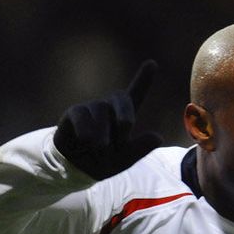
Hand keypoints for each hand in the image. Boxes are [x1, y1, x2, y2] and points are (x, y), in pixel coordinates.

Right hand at [53, 60, 162, 179]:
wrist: (76, 169)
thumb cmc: (102, 161)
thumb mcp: (125, 159)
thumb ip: (141, 149)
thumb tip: (159, 137)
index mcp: (123, 116)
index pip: (136, 94)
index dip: (144, 79)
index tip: (152, 63)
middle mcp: (108, 107)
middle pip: (121, 97)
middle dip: (126, 115)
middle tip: (123, 133)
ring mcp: (91, 108)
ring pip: (102, 109)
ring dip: (103, 132)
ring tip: (99, 148)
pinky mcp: (75, 112)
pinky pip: (83, 115)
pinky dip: (86, 131)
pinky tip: (85, 141)